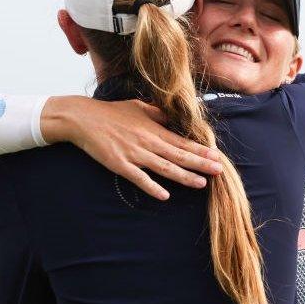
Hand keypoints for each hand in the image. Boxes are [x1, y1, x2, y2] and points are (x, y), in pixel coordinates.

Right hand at [41, 96, 222, 199]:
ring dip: (184, 177)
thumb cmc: (112, 112)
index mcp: (154, 129)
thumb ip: (158, 114)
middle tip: (219, 171)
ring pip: (165, 168)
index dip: (201, 151)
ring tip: (201, 184)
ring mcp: (135, 154)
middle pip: (179, 156)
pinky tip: (165, 196)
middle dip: (201, 164)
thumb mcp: (139, 107)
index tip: (217, 157)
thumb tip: (173, 118)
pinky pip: (139, 179)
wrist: (84, 119)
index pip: (183, 142)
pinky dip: (152, 187)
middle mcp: (148, 142)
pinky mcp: (120, 165)